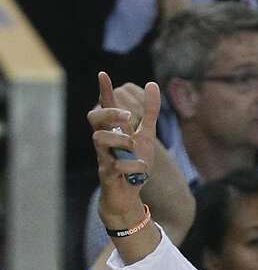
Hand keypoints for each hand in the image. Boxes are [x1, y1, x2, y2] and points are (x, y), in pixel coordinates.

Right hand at [90, 72, 161, 229]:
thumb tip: (152, 83)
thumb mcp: (146, 136)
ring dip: (120, 140)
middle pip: (94, 118)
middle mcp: (104, 141)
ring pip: (98, 139)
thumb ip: (149, 113)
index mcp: (113, 130)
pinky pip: (115, 165)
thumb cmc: (133, 164)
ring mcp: (103, 156)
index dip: (104, 91)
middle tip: (129, 117)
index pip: (105, 106)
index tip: (103, 74)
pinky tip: (141, 169)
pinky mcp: (107, 175)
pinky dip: (131, 166)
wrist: (128, 196)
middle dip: (109, 113)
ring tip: (133, 146)